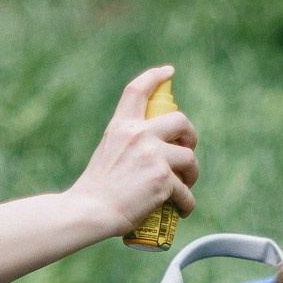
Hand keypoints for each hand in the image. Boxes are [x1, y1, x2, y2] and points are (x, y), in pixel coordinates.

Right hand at [73, 67, 196, 241]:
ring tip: (186, 186)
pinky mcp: (163, 180)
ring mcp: (153, 156)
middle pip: (181, 121)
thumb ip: (127, 144)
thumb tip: (151, 149)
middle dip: (190, 136)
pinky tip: (182, 210)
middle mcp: (139, 135)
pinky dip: (187, 203)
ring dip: (192, 173)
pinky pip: (186, 191)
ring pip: (189, 158)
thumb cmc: (95, 190)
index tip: (168, 71)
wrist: (90, 212)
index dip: (155, 77)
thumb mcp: (107, 152)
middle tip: (187, 150)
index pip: (138, 91)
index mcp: (122, 126)